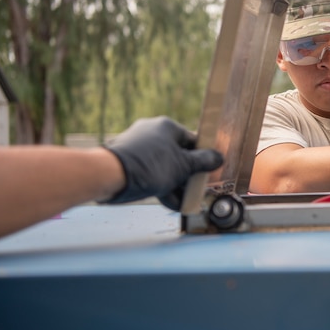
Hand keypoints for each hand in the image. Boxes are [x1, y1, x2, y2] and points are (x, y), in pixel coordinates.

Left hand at [103, 116, 223, 209]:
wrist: (110, 175)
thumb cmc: (150, 166)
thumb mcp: (184, 166)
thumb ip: (204, 161)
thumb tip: (219, 157)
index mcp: (167, 126)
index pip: (192, 140)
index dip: (203, 157)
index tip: (208, 172)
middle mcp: (152, 132)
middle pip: (178, 155)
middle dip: (187, 176)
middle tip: (195, 190)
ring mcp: (138, 146)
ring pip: (164, 166)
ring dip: (175, 184)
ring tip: (183, 202)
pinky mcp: (128, 161)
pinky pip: (150, 172)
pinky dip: (161, 186)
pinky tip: (170, 202)